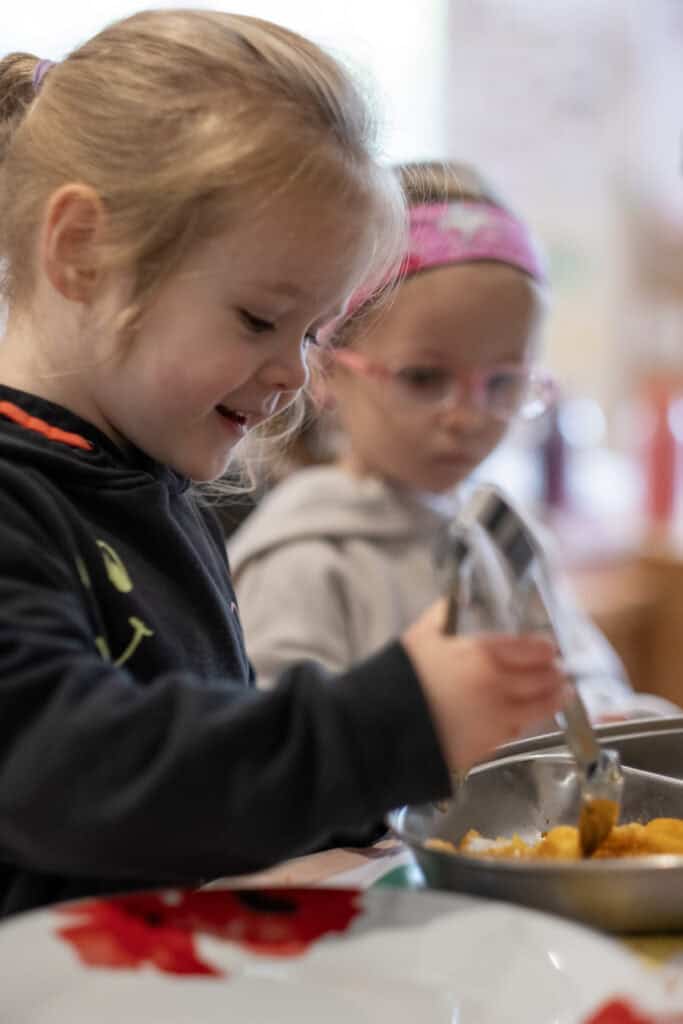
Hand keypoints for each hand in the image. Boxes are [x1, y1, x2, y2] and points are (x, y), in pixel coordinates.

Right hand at [402, 598, 567, 773]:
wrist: (383, 727)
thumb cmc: (401, 676)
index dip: (545, 648)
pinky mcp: (489, 745)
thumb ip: (445, 613)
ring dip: (554, 699)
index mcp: (484, 654)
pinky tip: (530, 716)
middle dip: (555, 673)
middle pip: (541, 678)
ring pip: (539, 708)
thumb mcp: (422, 635)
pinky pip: (518, 730)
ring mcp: (497, 718)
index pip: (530, 648)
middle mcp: (499, 686)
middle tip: (562, 670)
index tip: (552, 648)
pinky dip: (529, 721)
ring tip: (563, 694)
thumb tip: (456, 598)